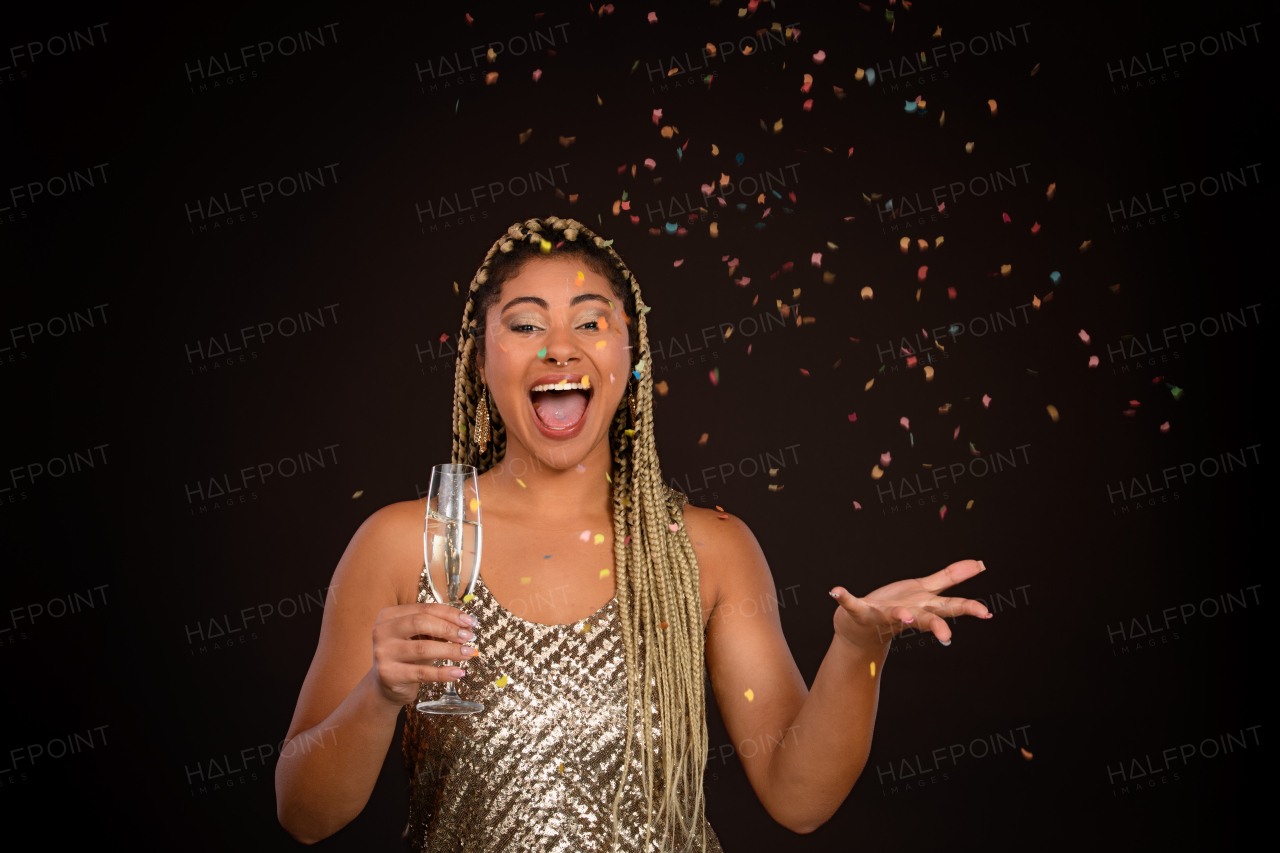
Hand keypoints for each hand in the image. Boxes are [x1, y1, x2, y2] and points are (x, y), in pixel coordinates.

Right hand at [370, 603, 479, 704]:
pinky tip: (457, 672)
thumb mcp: (420, 637)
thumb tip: (467, 626)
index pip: (425, 608)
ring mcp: (383, 653)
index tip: (469, 621)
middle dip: (449, 629)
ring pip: (423, 648)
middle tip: (468, 637)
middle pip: (420, 622)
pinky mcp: (388, 675)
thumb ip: (439, 628)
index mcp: (390, 615)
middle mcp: (382, 631)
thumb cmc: (407, 657)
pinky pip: (422, 673)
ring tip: (468, 654)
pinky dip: (443, 673)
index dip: (450, 614)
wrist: (386, 685)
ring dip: (451, 650)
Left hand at [829, 560, 991, 652]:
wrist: (862, 630)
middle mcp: (906, 613)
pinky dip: (843, 597)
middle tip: (947, 636)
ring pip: (892, 616)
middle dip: (936, 625)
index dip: (968, 608)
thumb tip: (980, 564)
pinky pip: (850, 603)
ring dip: (898, 615)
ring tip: (903, 615)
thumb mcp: (925, 591)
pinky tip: (835, 590)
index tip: (986, 613)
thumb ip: (951, 577)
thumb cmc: (896, 608)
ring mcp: (882, 614)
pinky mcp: (859, 611)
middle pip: (924, 618)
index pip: (949, 607)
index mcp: (922, 606)